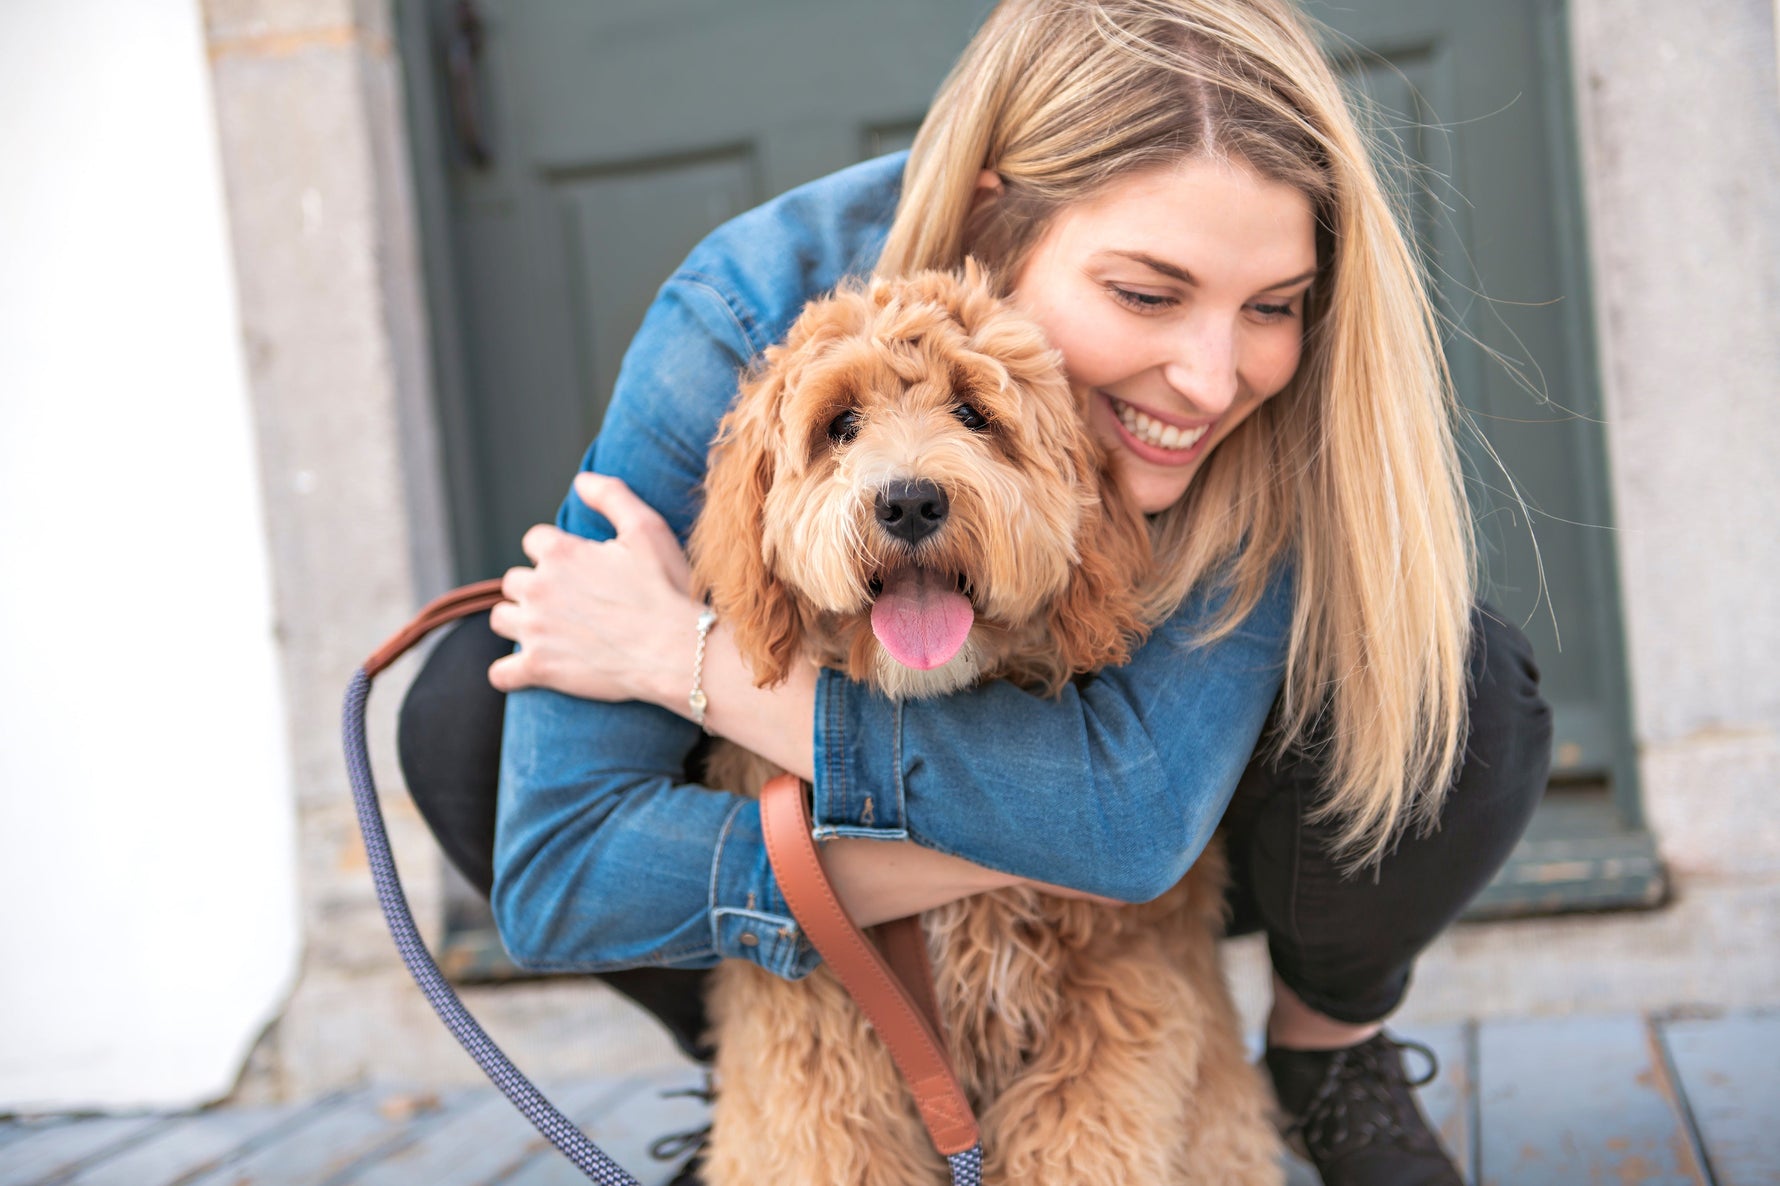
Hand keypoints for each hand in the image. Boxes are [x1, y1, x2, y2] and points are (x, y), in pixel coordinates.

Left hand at [487, 473, 698, 705]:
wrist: (678, 651)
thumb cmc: (667, 589)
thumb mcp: (647, 529)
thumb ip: (612, 496)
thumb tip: (581, 480)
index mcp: (560, 552)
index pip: (535, 541)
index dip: (556, 552)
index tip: (579, 567)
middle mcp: (539, 587)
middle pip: (514, 581)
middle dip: (536, 588)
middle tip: (570, 602)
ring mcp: (535, 629)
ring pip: (502, 619)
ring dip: (519, 622)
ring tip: (549, 631)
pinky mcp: (539, 668)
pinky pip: (501, 673)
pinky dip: (511, 672)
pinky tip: (529, 670)